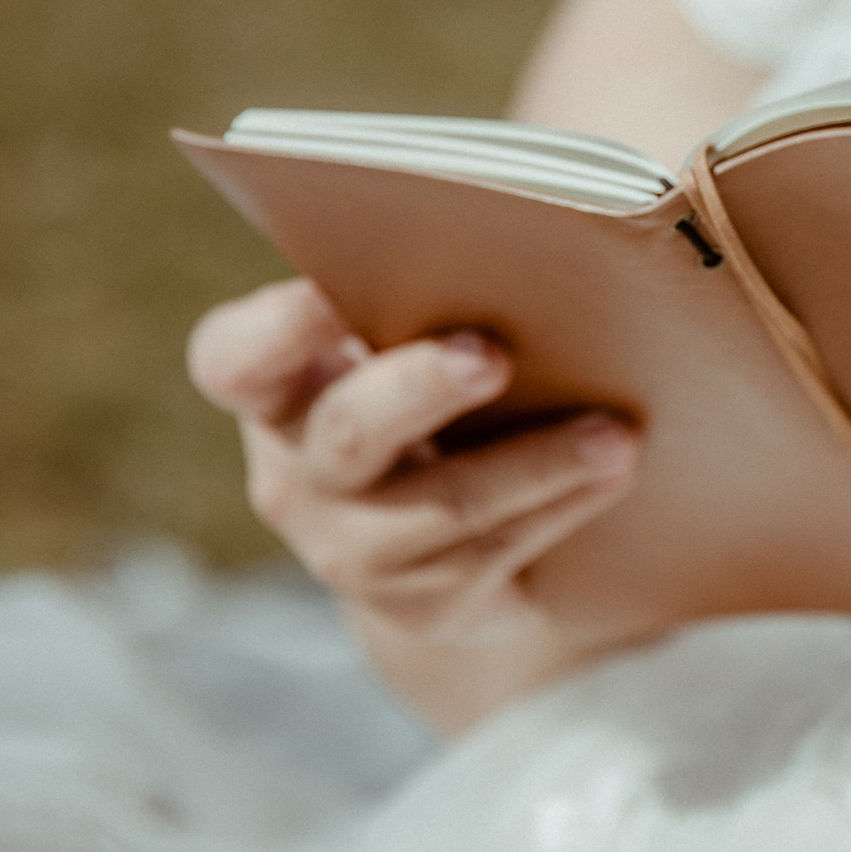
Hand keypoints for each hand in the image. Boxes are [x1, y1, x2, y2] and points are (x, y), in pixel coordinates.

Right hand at [187, 279, 637, 708]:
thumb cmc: (428, 392)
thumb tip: (524, 243)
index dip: (276, 328)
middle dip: (420, 390)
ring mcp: (349, 552)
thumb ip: (421, 297)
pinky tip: (613, 471)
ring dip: (535, 463)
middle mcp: (293, 477)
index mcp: (274, 391)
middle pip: (349, 433)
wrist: (444, 537)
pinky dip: (563, 504)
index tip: (329, 289)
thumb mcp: (401, 343)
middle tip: (492, 355)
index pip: (235, 359)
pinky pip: (496, 553)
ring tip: (615, 433)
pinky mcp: (419, 608)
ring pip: (443, 506)